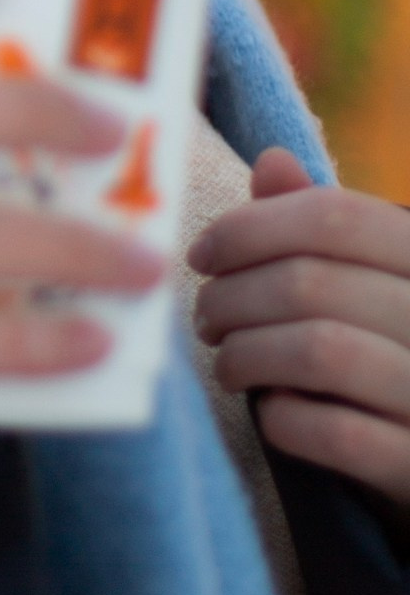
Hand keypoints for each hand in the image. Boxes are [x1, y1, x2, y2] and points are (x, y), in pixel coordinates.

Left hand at [190, 150, 409, 505]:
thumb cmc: (392, 357)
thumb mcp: (369, 285)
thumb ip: (323, 229)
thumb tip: (272, 161)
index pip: (336, 214)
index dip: (250, 228)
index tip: (203, 255)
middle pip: (310, 282)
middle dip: (231, 297)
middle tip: (205, 318)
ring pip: (318, 350)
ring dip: (247, 354)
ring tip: (227, 363)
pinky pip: (336, 434)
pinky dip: (285, 420)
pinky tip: (273, 414)